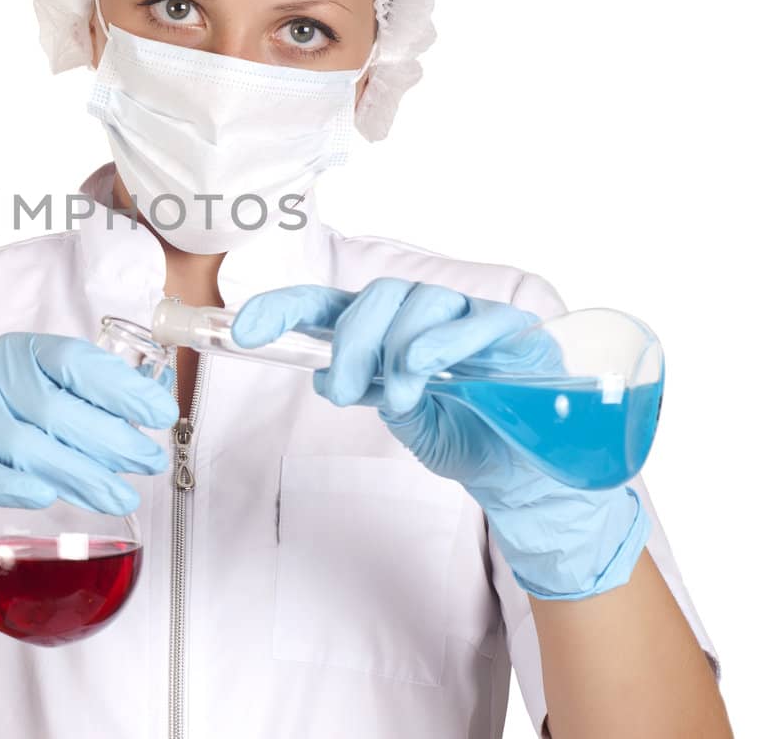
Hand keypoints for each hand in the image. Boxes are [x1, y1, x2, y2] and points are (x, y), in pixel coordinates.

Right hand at [0, 332, 178, 653]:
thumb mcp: (38, 394)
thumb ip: (88, 399)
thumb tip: (154, 408)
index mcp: (20, 353)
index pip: (76, 362)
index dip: (123, 388)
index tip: (162, 413)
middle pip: (58, 410)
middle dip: (112, 440)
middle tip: (149, 463)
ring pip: (27, 447)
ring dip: (81, 474)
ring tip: (121, 496)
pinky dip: (13, 486)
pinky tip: (47, 495)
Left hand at [232, 279, 649, 599]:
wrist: (529, 476)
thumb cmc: (470, 439)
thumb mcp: (410, 425)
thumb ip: (374, 395)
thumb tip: (337, 379)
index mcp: (388, 334)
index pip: (329, 305)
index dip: (284, 308)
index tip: (243, 330)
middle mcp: (425, 316)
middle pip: (375, 297)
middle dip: (349, 340)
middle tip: (347, 390)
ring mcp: (469, 317)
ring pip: (418, 302)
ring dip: (395, 347)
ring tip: (400, 395)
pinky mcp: (513, 330)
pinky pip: (476, 319)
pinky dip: (444, 340)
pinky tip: (426, 368)